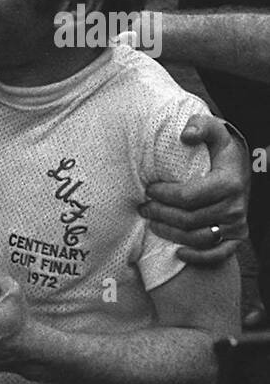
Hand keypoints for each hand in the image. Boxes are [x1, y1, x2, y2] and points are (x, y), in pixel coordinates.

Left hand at [142, 114, 249, 263]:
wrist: (240, 170)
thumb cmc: (219, 151)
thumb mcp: (214, 132)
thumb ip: (200, 126)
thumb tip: (185, 135)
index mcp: (228, 183)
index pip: (187, 196)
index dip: (163, 195)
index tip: (148, 189)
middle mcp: (235, 206)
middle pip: (187, 219)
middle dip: (159, 214)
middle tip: (143, 207)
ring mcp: (236, 224)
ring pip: (196, 238)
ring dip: (169, 233)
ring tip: (151, 223)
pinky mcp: (236, 237)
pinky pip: (218, 255)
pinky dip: (198, 257)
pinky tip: (178, 252)